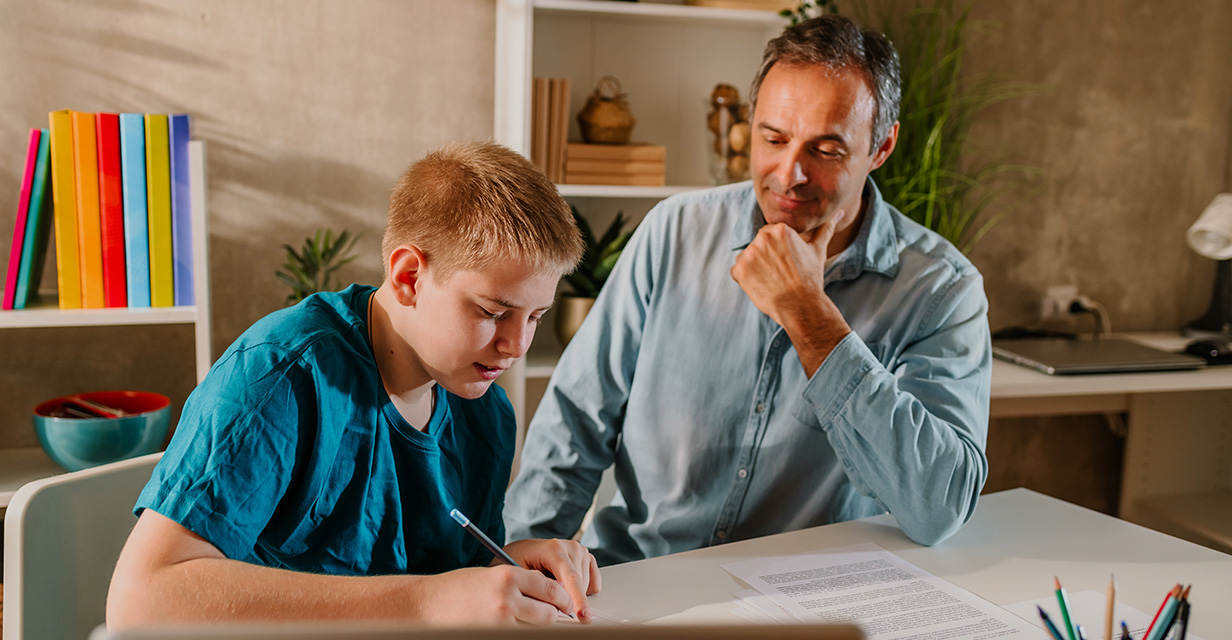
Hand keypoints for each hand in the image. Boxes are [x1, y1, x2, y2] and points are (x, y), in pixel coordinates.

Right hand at [412, 565, 572, 625]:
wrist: (427, 604)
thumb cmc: (457, 588)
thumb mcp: (490, 575)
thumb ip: (518, 582)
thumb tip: (546, 592)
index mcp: (507, 576)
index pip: (549, 587)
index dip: (561, 596)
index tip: (564, 601)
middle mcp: (507, 598)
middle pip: (549, 612)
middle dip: (554, 614)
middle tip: (554, 615)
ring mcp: (501, 622)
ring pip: (537, 628)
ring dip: (539, 626)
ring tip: (532, 621)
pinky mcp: (495, 635)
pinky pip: (520, 635)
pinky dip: (523, 632)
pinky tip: (517, 627)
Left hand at [503, 538, 601, 621]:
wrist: (525, 551)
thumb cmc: (521, 562)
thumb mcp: (522, 576)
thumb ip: (539, 589)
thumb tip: (554, 606)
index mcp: (555, 549)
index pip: (572, 578)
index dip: (577, 598)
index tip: (582, 615)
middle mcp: (572, 548)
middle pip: (580, 586)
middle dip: (567, 599)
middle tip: (546, 595)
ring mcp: (582, 552)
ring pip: (587, 587)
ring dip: (573, 594)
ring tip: (554, 583)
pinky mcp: (589, 559)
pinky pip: (594, 585)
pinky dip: (583, 591)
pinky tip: (568, 584)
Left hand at [730, 214, 851, 375]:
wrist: (800, 306)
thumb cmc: (810, 278)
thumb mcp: (818, 250)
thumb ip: (825, 229)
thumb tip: (840, 213)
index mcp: (780, 229)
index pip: (770, 235)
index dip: (777, 251)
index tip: (786, 263)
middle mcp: (762, 237)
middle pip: (757, 245)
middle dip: (765, 258)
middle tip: (780, 273)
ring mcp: (749, 253)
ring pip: (746, 258)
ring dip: (754, 268)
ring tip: (771, 280)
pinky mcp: (739, 269)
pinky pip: (737, 272)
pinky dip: (745, 280)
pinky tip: (761, 286)